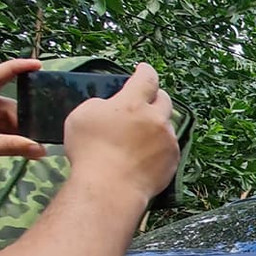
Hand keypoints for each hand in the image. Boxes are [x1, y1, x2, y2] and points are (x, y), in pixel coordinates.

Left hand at [0, 58, 45, 159]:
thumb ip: (10, 145)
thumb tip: (41, 150)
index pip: (0, 75)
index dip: (19, 67)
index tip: (38, 64)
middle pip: (9, 107)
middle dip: (25, 123)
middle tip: (40, 140)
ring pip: (7, 121)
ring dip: (19, 135)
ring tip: (31, 150)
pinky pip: (1, 130)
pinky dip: (10, 139)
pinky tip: (21, 150)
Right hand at [64, 63, 177, 200]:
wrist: (110, 187)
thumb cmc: (90, 150)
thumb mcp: (82, 116)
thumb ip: (101, 104)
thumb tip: (111, 106)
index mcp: (133, 103)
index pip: (146, 79)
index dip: (145, 71)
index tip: (143, 68)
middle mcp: (156, 119)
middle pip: (164, 100)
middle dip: (155, 97)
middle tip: (145, 100)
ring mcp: (168, 140)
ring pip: (167, 125)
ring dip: (156, 124)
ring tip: (141, 133)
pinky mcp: (173, 160)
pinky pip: (169, 146)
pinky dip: (159, 145)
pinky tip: (146, 153)